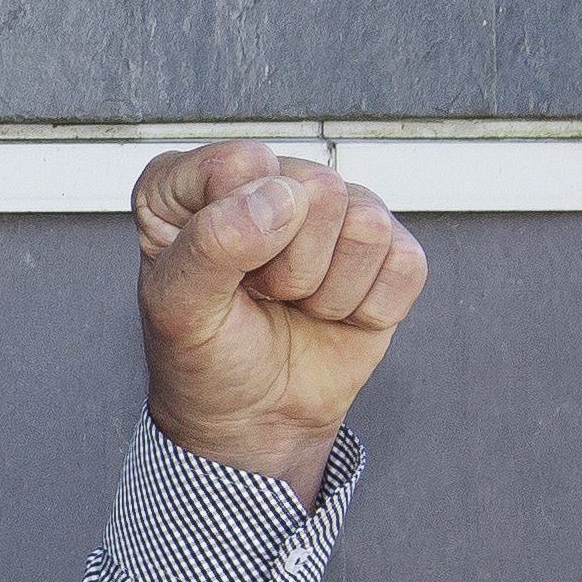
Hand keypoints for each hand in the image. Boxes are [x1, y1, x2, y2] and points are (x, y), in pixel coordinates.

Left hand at [132, 140, 428, 504]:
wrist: (253, 419)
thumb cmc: (206, 359)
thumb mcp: (177, 310)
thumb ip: (211, 244)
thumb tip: (279, 198)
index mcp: (193, 185)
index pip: (239, 162)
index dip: (235, 229)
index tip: (216, 275)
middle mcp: (268, 182)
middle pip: (316, 188)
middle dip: (287, 265)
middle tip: (259, 295)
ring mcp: (332, 211)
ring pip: (366, 223)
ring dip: (326, 289)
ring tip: (293, 303)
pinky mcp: (385, 249)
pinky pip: (403, 262)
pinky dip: (366, 307)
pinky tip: (332, 313)